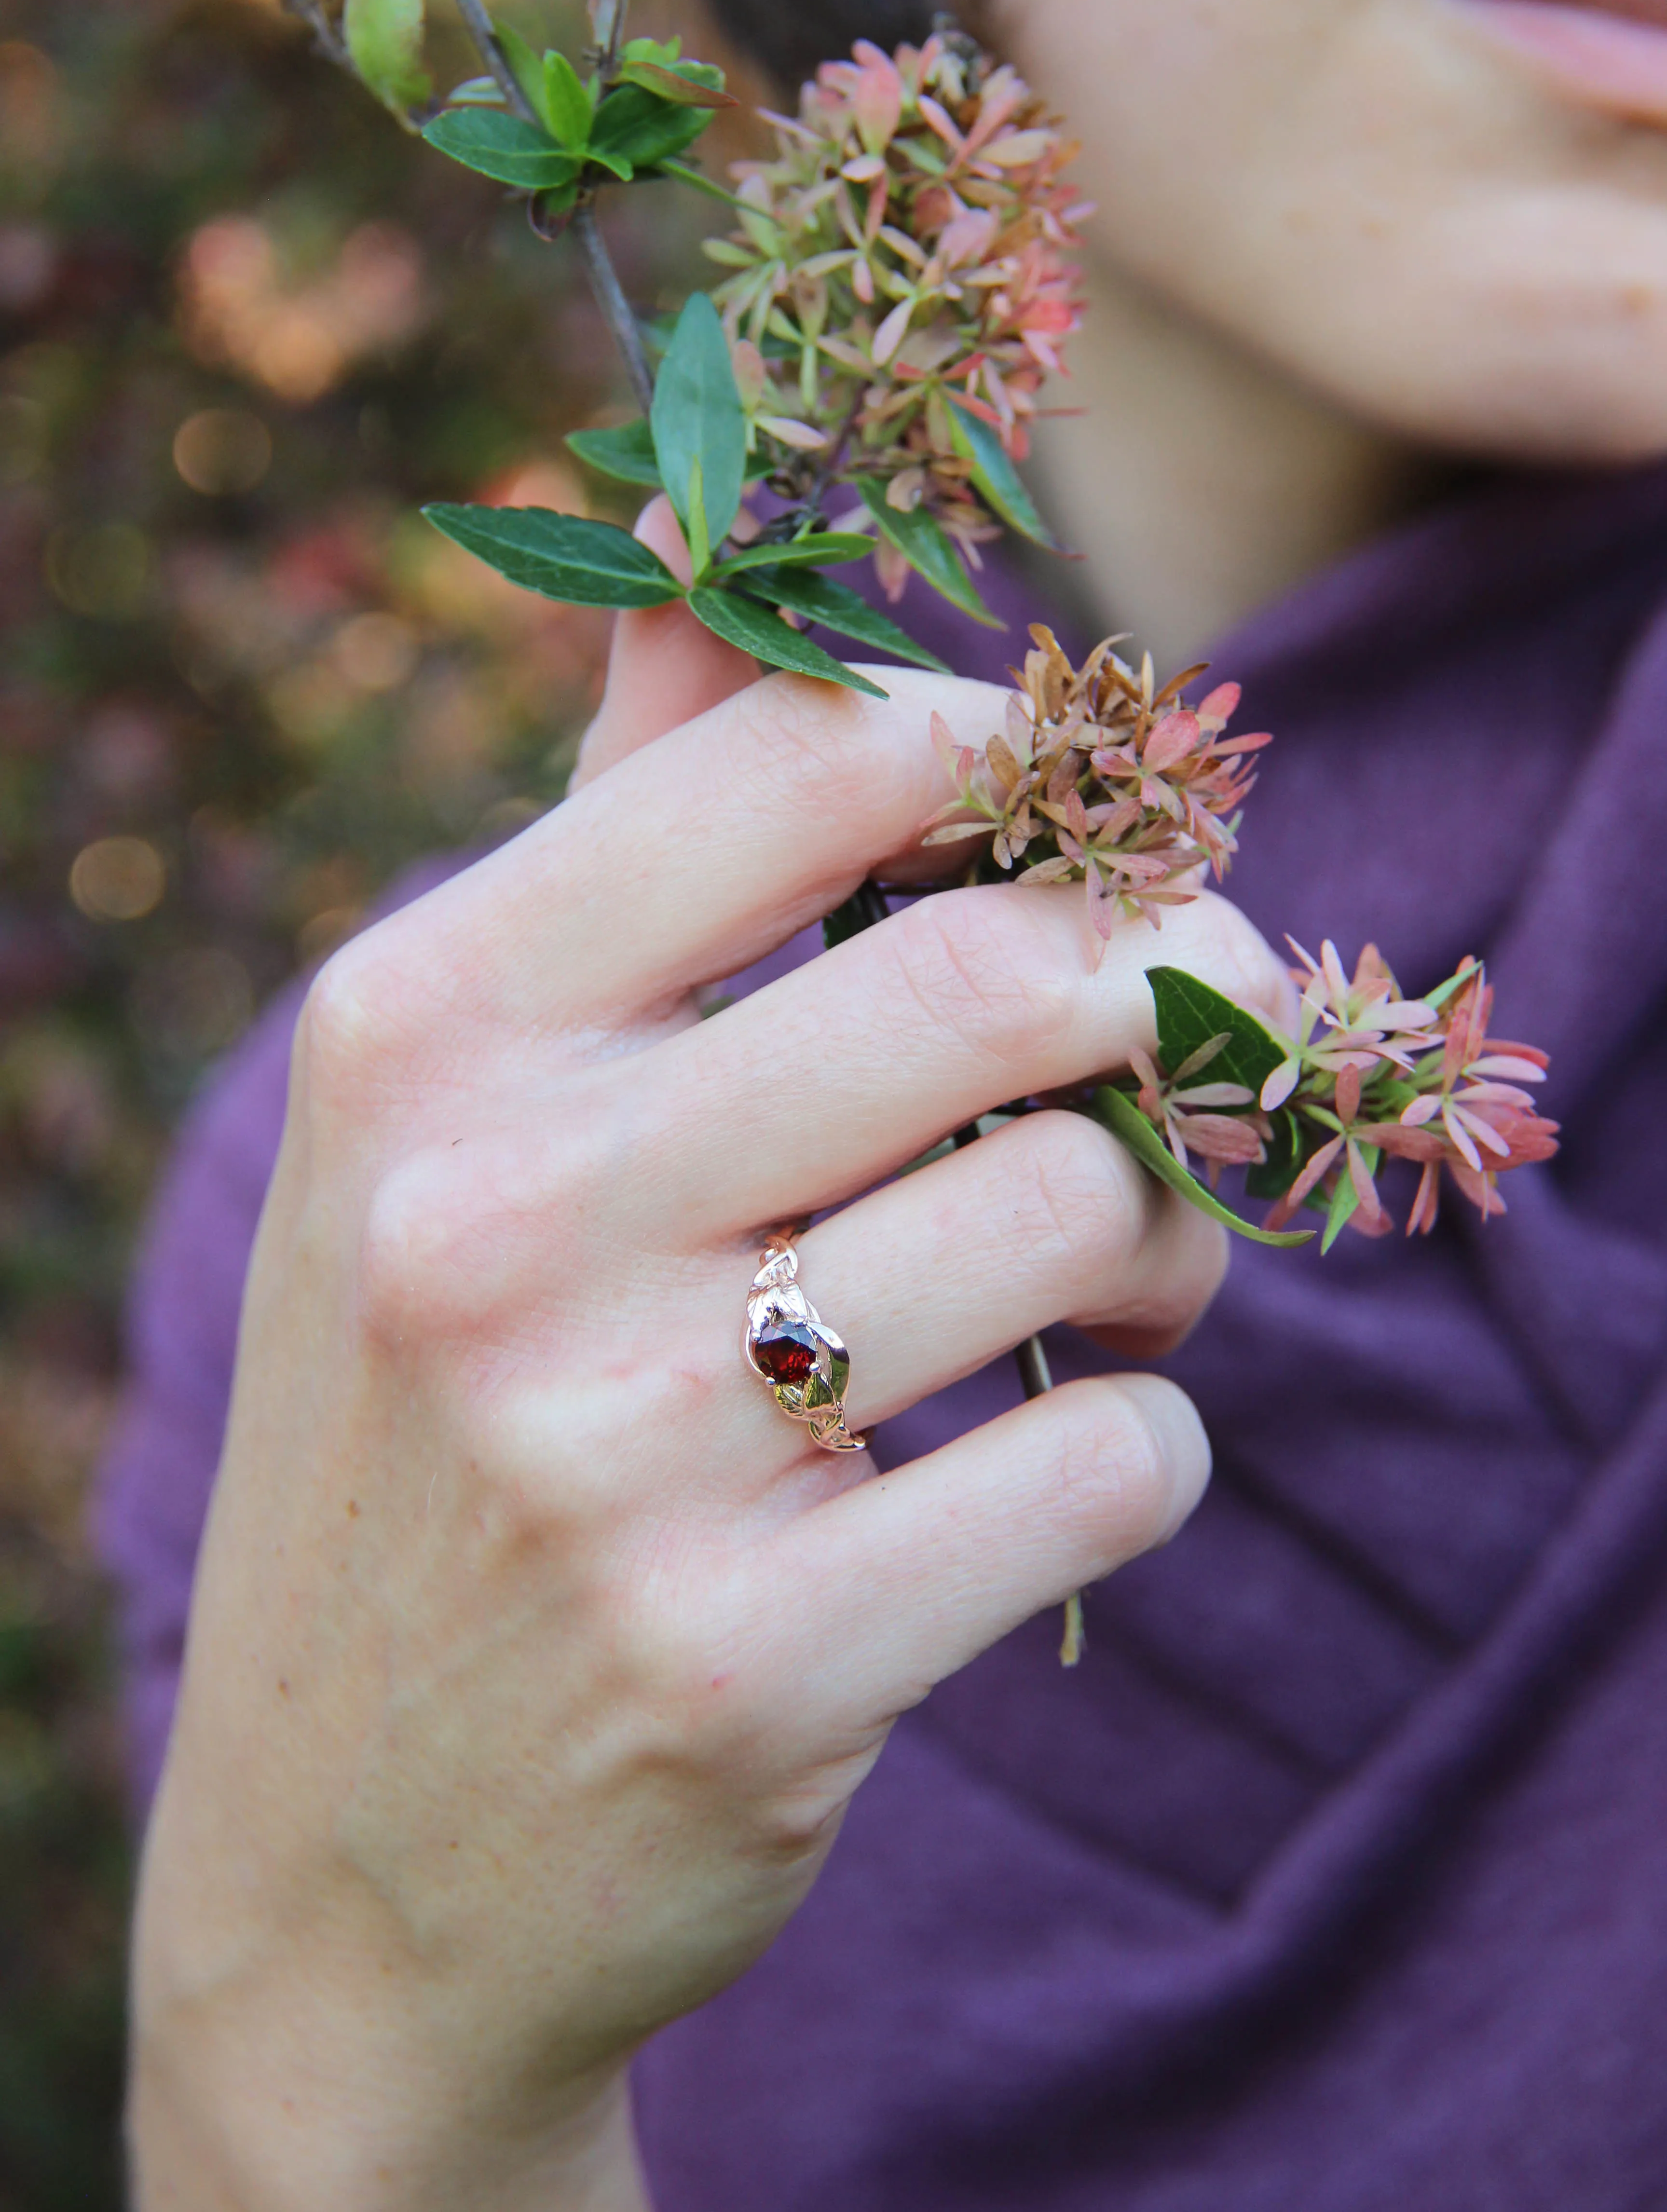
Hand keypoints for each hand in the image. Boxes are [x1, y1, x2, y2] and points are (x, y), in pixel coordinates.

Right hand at [130, 543, 1289, 2209]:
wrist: (345, 1863)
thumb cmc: (437, 1415)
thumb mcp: (449, 1104)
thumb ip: (612, 821)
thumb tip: (702, 534)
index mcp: (419, 1028)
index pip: (807, 751)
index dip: (1014, 761)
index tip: (1072, 832)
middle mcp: (487, 1216)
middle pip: (1002, 977)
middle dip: (1171, 991)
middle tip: (1193, 1041)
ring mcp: (610, 1455)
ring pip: (1091, 1212)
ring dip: (1177, 1234)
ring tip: (1118, 1282)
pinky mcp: (749, 1666)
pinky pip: (1110, 1467)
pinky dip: (1146, 1449)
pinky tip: (1051, 1466)